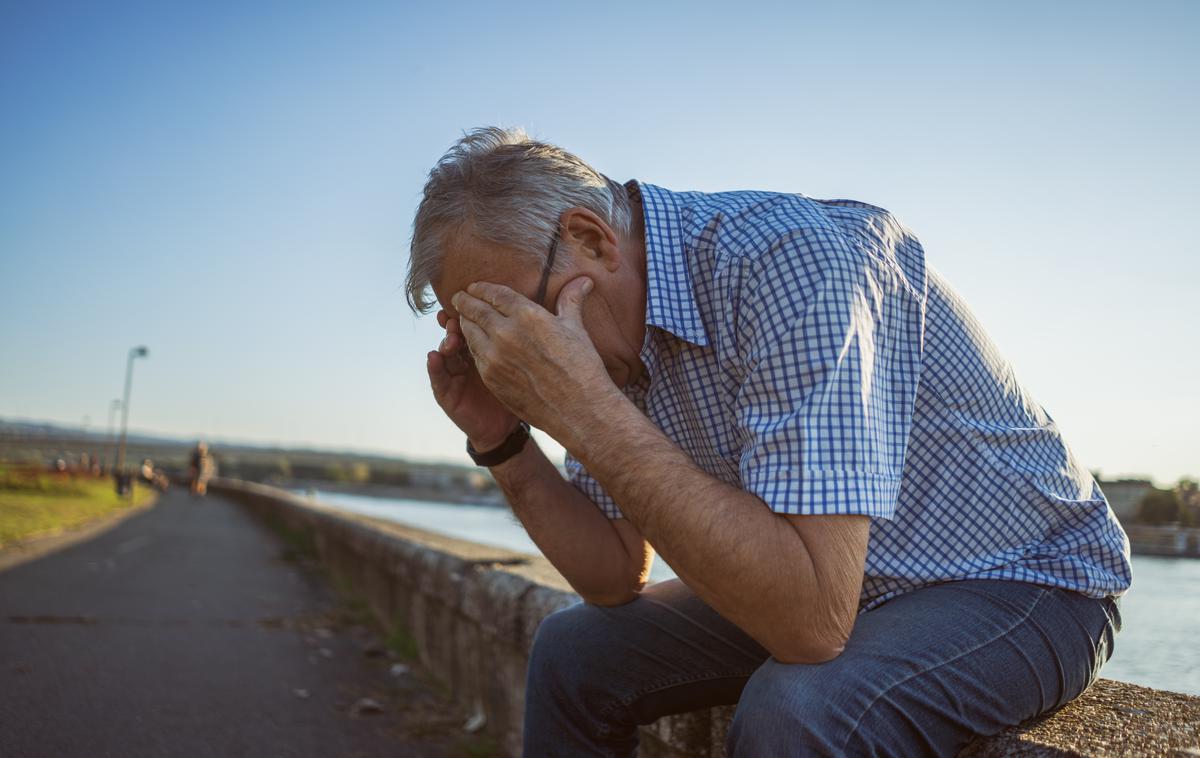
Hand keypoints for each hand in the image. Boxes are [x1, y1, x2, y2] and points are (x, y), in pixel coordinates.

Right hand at [426, 309, 519, 451]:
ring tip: (451, 337)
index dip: (474, 312)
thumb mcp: (520, 364)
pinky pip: (437, 377)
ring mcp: (453, 373)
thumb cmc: (517, 392)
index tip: (475, 299)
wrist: (505, 428)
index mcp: (484, 346)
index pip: (476, 324)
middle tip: (458, 315)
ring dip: (446, 341)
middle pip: (458, 333)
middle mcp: (465, 357)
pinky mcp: (446, 393)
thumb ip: (523, 341)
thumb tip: (537, 311)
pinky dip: (434, 366)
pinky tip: (433, 356)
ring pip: (445, 351)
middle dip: (457, 322)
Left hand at [449, 276, 622, 447]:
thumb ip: (571, 301)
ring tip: (464, 318)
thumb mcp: (576, 329)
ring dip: (465, 322)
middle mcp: (506, 333)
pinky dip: (472, 345)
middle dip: (465, 301)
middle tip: (459, 297)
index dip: (482, 288)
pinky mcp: (490, 377)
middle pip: (475, 310)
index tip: (474, 286)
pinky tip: (475, 343)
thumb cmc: (581, 368)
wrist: (578, 410)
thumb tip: (584, 280)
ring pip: (469, 332)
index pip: (495, 294)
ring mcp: (494, 356)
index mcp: (528, 315)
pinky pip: (474, 355)